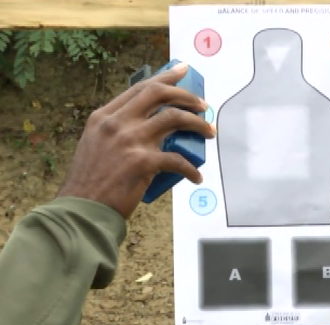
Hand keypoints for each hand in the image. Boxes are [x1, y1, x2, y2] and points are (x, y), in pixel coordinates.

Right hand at [57, 62, 215, 218]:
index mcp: (104, 117)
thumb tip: (150, 127)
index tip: (182, 71)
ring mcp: (130, 141)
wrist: (82, 209)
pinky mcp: (142, 163)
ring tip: (209, 132)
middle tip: (203, 105)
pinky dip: (191, 169)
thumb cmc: (91, 182)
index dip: (164, 78)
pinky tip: (196, 177)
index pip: (139, 88)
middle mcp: (116, 123)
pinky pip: (178, 160)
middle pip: (158, 94)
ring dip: (198, 124)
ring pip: (174, 118)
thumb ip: (118, 132)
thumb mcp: (96, 146)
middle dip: (186, 95)